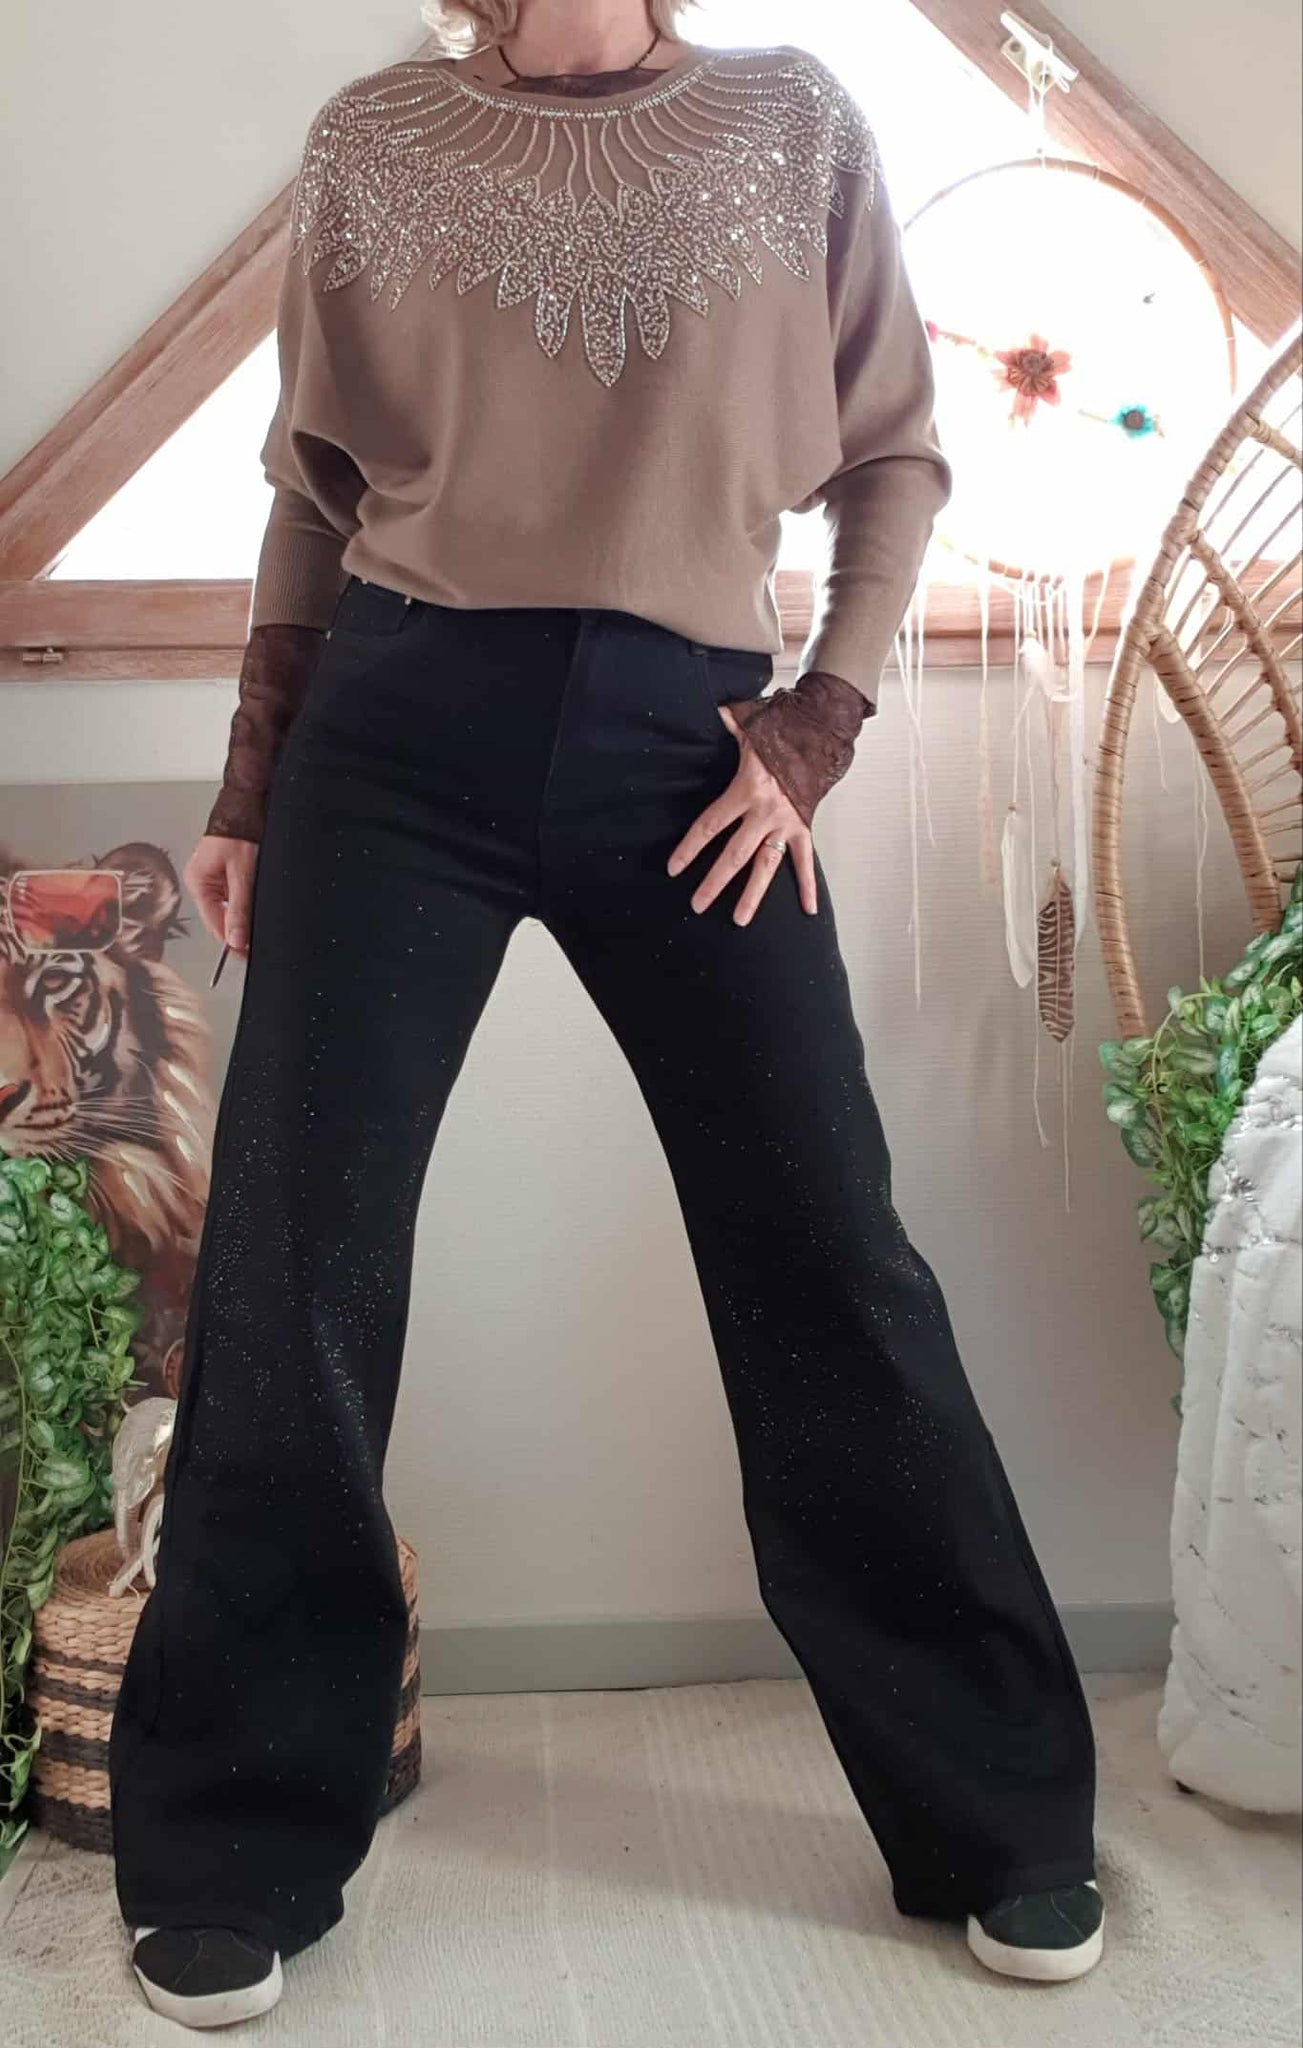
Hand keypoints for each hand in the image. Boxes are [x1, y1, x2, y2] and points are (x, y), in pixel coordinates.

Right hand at [185, 834, 258, 955]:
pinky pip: (232, 894)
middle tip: (256, 939)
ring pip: (227, 907)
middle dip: (238, 927)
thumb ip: (239, 910)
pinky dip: (243, 900)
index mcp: (198, 882)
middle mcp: (201, 881)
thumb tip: (235, 939)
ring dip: (242, 913)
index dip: (232, 940)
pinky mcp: (223, 872)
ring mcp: (211, 876)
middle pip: (220, 917)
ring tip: (256, 908)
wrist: (248, 805)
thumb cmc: (241, 831)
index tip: (247, 953)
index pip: (213, 923)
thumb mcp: (243, 876)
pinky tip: (254, 896)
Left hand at [666, 705, 817, 925]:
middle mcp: (765, 812)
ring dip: (753, 894)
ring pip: (766, 866)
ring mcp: (786, 824)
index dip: (689, 848)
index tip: (674, 868)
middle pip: (734, 854)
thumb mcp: (753, 727)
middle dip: (714, 882)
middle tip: (697, 904)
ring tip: (739, 919)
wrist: (824, 734)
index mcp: (745, 791)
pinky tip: (808, 911)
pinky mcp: (804, 828)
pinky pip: (805, 861)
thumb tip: (717, 710)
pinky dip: (808, 886)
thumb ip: (731, 723)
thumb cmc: (784, 731)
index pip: (710, 825)